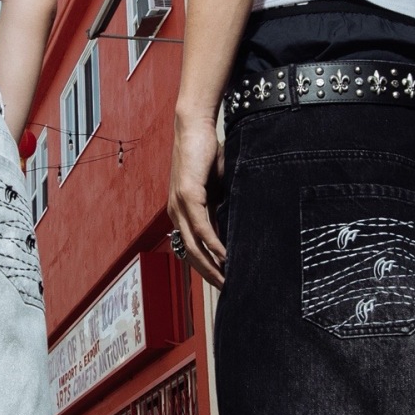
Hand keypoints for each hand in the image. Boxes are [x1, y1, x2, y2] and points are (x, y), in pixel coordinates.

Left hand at [168, 110, 225, 287]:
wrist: (195, 126)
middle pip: (190, 252)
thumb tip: (239, 221)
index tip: (222, 279)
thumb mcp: (217, 185)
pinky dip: (212, 243)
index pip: (192, 246)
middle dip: (208, 273)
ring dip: (209, 264)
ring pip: (192, 244)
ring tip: (225, 280)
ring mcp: (179, 204)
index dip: (206, 265)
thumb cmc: (206, 152)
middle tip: (225, 289)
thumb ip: (223, 204)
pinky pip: (200, 226)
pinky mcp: (187, 194)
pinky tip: (224, 256)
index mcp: (182, 211)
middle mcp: (175, 211)